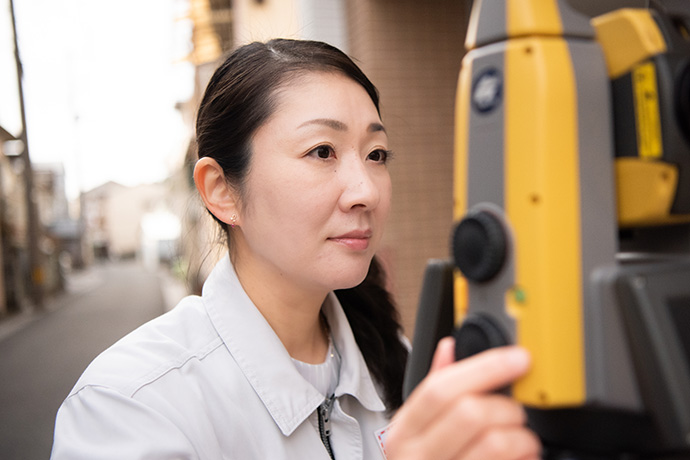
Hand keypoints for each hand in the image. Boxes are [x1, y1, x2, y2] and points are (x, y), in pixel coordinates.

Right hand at [386, 338, 540, 459]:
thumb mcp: (417, 430)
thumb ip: (435, 390)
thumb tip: (451, 348)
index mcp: (405, 431)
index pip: (442, 388)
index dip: (486, 368)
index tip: (518, 359)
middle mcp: (416, 457)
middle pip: (471, 412)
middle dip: (507, 407)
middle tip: (517, 412)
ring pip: (495, 444)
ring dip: (522, 438)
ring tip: (523, 440)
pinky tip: (523, 458)